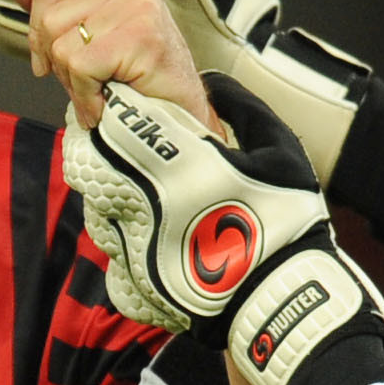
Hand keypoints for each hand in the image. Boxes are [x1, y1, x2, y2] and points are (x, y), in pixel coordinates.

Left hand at [0, 0, 210, 129]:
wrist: (177, 116)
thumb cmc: (130, 75)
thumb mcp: (82, 30)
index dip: (43, 35)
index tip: (66, 62)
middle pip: (50, 20)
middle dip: (61, 63)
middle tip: (95, 80)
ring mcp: (139, 5)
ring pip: (62, 47)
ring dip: (77, 84)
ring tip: (106, 90)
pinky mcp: (142, 36)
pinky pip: (81, 67)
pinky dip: (88, 97)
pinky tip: (110, 104)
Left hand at [65, 75, 383, 384]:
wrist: (284, 300)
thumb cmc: (286, 221)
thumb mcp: (277, 148)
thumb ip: (240, 107)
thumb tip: (210, 84)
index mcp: (177, 165)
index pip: (121, 122)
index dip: (122, 112)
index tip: (131, 107)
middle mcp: (144, 205)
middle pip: (97, 165)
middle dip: (107, 152)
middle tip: (131, 149)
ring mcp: (135, 248)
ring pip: (100, 210)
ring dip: (115, 197)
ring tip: (146, 195)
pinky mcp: (137, 284)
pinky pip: (114, 255)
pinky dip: (127, 243)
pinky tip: (153, 237)